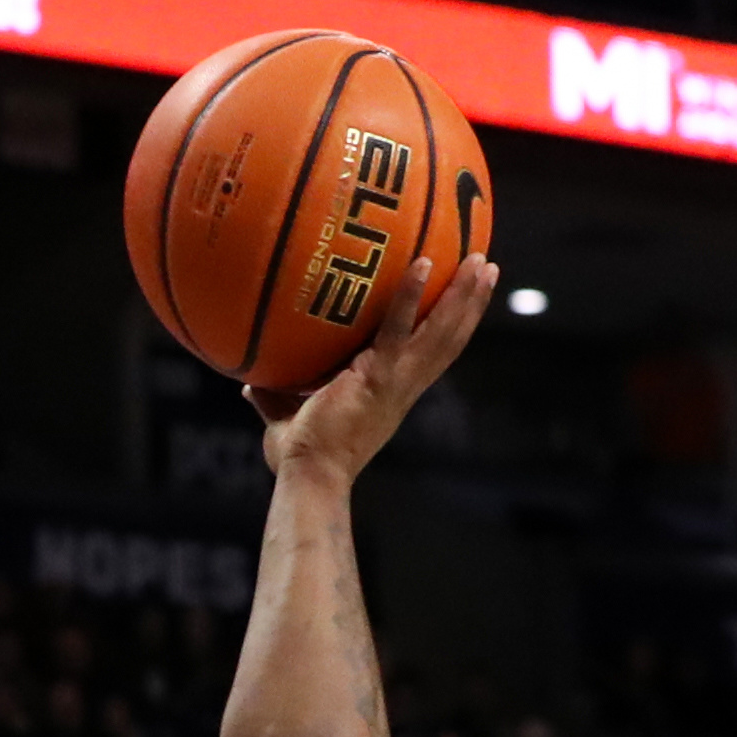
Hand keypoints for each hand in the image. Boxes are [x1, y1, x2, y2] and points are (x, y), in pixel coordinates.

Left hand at [247, 253, 498, 485]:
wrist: (309, 477)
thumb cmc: (301, 461)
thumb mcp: (287, 422)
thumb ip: (273, 400)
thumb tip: (250, 384)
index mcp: (391, 394)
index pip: (429, 355)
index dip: (448, 327)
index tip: (462, 301)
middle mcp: (403, 386)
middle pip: (448, 339)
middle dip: (470, 303)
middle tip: (487, 266)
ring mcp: (396, 381)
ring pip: (441, 332)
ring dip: (463, 295)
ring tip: (480, 259)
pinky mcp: (379, 376)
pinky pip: (400, 329)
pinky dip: (411, 296)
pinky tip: (423, 262)